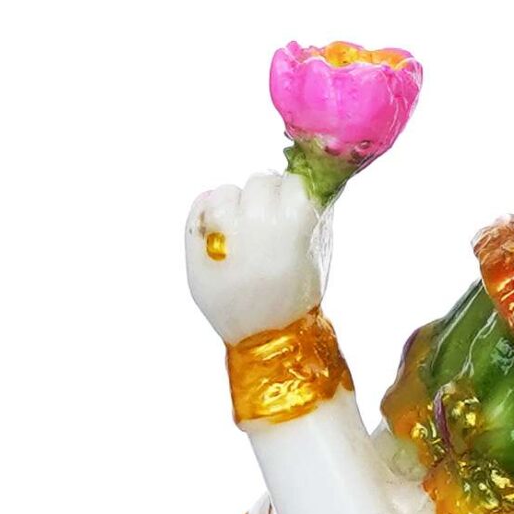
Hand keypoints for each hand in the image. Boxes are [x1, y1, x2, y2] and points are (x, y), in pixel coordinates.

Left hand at [185, 170, 330, 344]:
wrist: (264, 336)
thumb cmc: (296, 294)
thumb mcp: (318, 252)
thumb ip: (315, 212)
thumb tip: (309, 177)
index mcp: (294, 220)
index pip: (293, 180)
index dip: (293, 194)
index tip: (293, 211)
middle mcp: (258, 219)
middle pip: (260, 180)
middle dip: (265, 199)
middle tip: (267, 227)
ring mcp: (223, 228)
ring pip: (228, 190)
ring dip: (236, 204)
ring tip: (242, 235)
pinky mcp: (195, 238)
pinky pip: (201, 202)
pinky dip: (210, 212)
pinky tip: (222, 235)